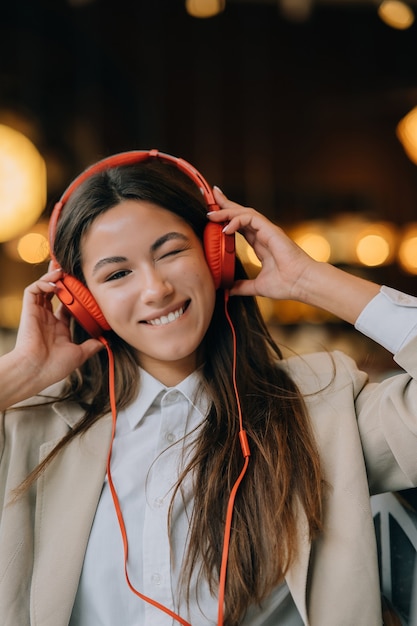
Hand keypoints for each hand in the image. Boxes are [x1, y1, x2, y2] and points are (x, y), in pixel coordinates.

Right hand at [1, 267, 103, 407]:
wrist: (36, 370)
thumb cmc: (54, 366)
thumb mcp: (79, 354)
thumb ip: (91, 346)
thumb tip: (105, 343)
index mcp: (59, 327)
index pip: (67, 304)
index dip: (74, 294)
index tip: (85, 286)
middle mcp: (47, 318)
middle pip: (53, 291)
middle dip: (61, 279)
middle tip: (70, 267)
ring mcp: (38, 313)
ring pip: (43, 287)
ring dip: (52, 276)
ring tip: (62, 270)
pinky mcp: (29, 310)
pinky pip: (33, 290)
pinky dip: (43, 283)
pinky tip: (55, 283)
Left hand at [209, 187, 316, 301]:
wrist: (301, 284)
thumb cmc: (286, 284)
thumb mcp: (257, 286)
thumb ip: (243, 286)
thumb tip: (229, 290)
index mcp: (261, 244)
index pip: (240, 226)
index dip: (227, 218)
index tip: (212, 215)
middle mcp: (263, 234)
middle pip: (241, 214)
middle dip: (225, 204)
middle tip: (211, 197)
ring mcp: (267, 230)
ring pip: (244, 213)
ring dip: (227, 211)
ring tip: (211, 213)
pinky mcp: (271, 230)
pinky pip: (250, 218)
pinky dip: (236, 220)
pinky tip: (226, 228)